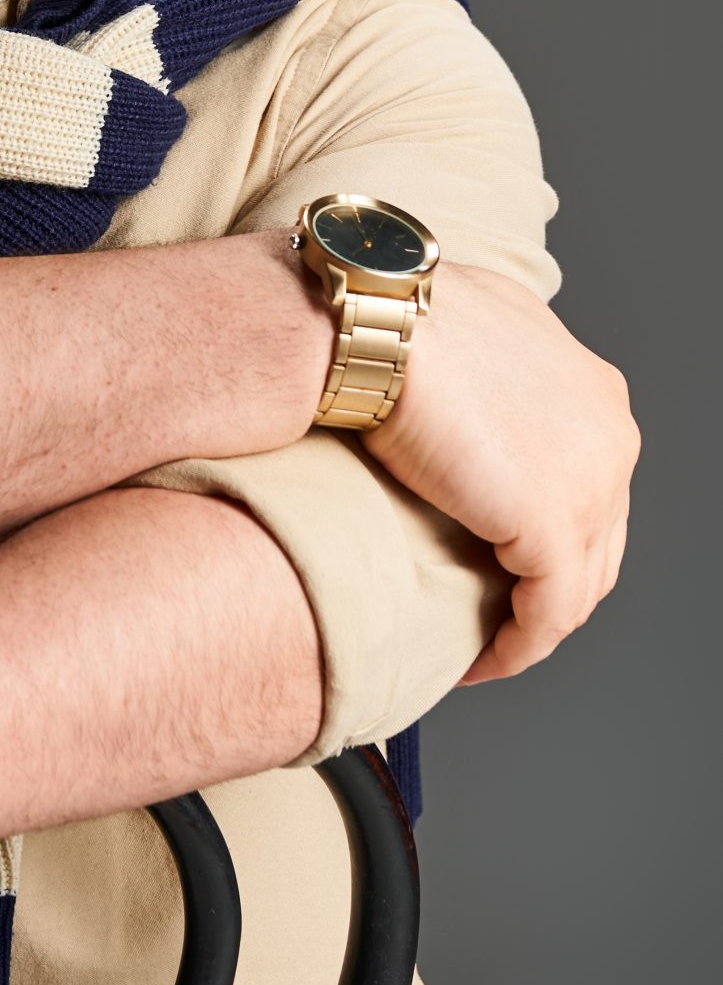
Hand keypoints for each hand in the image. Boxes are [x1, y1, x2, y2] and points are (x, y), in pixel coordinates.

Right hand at [363, 261, 638, 683]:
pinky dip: (516, 648)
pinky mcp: (554, 526)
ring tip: (483, 645)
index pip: (590, 485)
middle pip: (597, 540)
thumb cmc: (396, 322)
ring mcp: (592, 482)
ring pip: (578, 586)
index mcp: (595, 390)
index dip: (548, 531)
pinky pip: (548, 616)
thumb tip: (460, 394)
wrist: (375, 326)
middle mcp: (611, 434)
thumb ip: (490, 376)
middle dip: (548, 584)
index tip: (497, 555)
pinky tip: (480, 662)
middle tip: (493, 608)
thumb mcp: (465, 338)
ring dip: (531, 624)